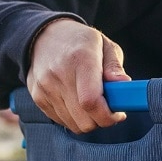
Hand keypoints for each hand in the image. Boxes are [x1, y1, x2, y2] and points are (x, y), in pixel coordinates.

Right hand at [27, 18, 130, 133]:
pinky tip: (77, 102)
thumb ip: (115, 67)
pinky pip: (61, 121)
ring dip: (88, 120)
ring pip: (74, 125)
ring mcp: (45, 88)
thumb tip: (124, 84)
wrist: (44, 35)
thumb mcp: (104, 45)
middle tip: (107, 108)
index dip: (108, 116)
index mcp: (80, 59)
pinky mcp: (37, 97)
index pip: (91, 101)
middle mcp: (59, 74)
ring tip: (92, 103)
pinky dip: (73, 118)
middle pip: (84, 120)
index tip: (118, 113)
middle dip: (101, 120)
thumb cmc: (80, 42)